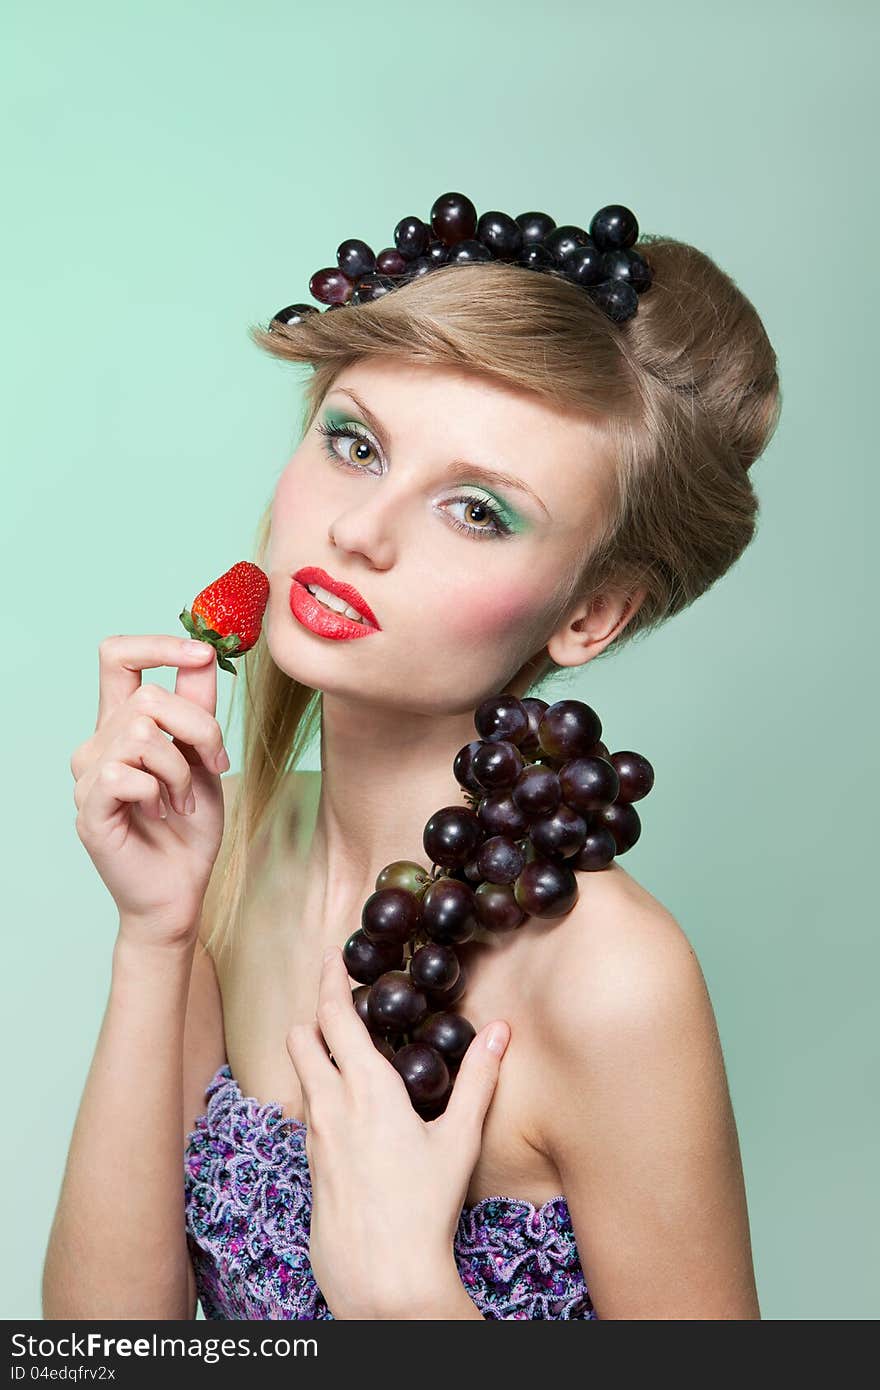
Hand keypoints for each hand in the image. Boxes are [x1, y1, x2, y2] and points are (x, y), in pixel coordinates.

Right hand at [70, 634, 229, 946]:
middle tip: (214, 765)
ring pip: (141, 735)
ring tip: (182, 801)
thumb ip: (199, 707)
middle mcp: (98, 743)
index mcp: (122, 724)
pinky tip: (160, 814)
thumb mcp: (204, 758)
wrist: (181, 889)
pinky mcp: (88, 808)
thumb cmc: (189, 828)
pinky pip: (126, 775)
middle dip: (199, 728)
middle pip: (148, 697)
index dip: (158, 644)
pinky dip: (158, 793)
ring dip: (181, 771)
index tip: (202, 652)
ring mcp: (88, 776)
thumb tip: (206, 650)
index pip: (118, 656)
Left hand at [285, 946, 510, 1319]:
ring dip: (315, 1052)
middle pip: (301, 1036)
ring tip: (345, 1048)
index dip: (330, 980)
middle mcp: (329, 1103)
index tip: (332, 957)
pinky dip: (319, 1090)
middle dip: (314, 1012)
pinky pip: (307, 1109)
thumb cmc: (424, 1206)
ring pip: (300, 1073)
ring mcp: (313, 1134)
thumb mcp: (459, 1138)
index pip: (334, 1015)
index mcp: (365, 1086)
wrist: (381, 1274)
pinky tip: (346, 1104)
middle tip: (337, 999)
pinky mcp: (309, 1161)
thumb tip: (501, 1031)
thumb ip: (479, 1078)